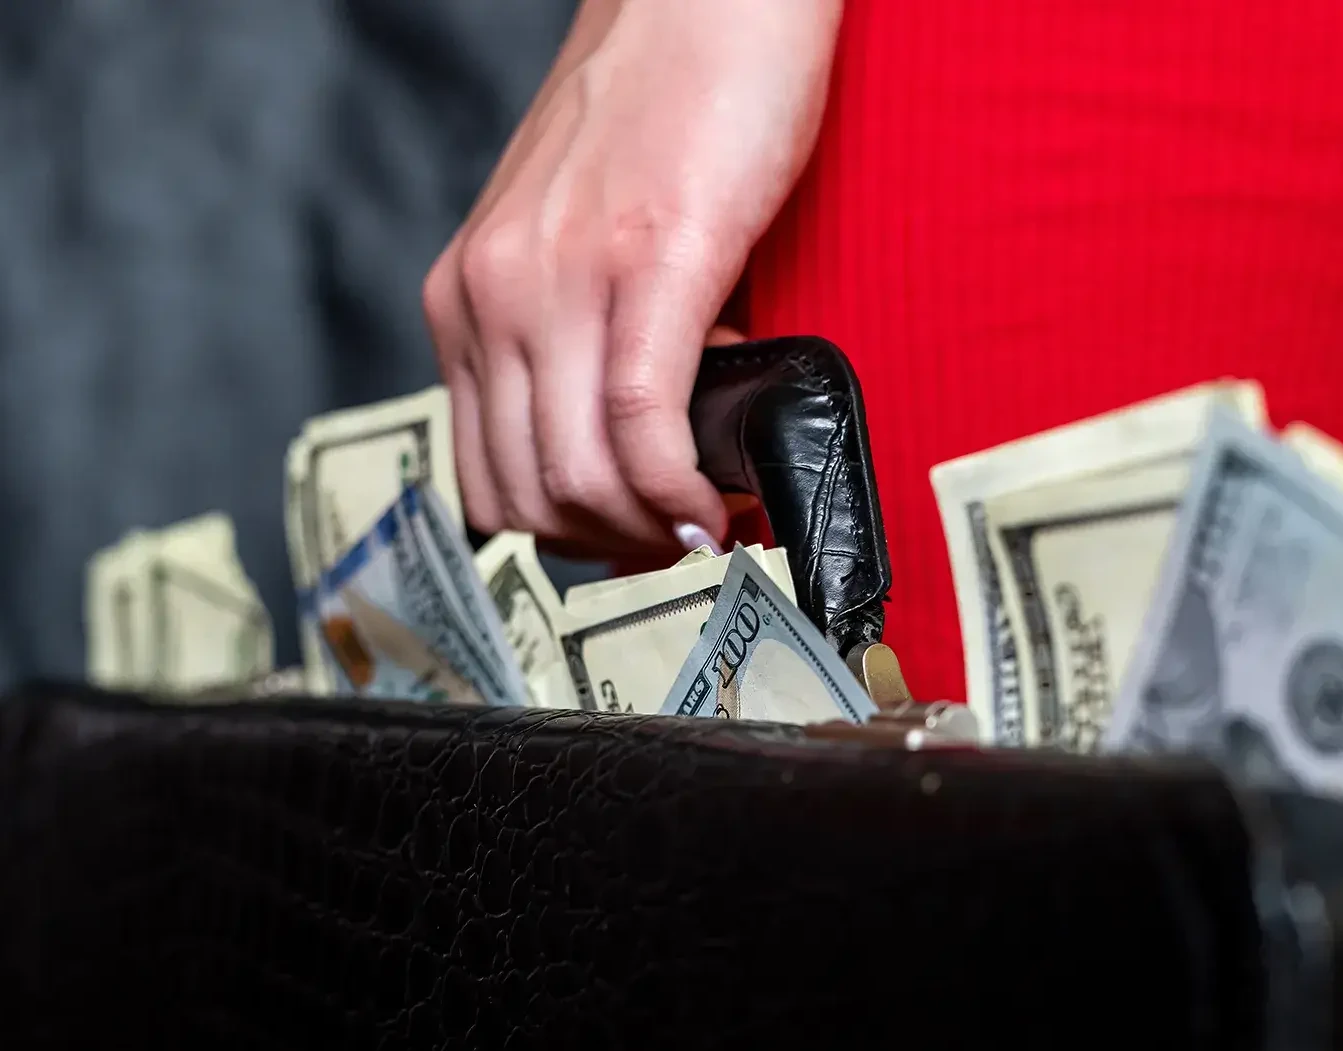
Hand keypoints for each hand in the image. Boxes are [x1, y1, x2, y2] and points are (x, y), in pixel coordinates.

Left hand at [422, 0, 842, 556]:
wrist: (710, 1)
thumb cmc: (662, 108)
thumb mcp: (578, 241)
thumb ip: (580, 333)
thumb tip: (640, 433)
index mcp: (468, 295)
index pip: (483, 475)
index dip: (565, 536)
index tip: (632, 541)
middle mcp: (492, 295)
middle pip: (526, 494)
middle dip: (610, 546)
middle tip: (678, 543)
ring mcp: (560, 281)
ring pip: (576, 480)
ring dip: (646, 530)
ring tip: (704, 519)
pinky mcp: (648, 265)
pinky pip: (642, 429)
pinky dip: (680, 493)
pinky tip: (716, 501)